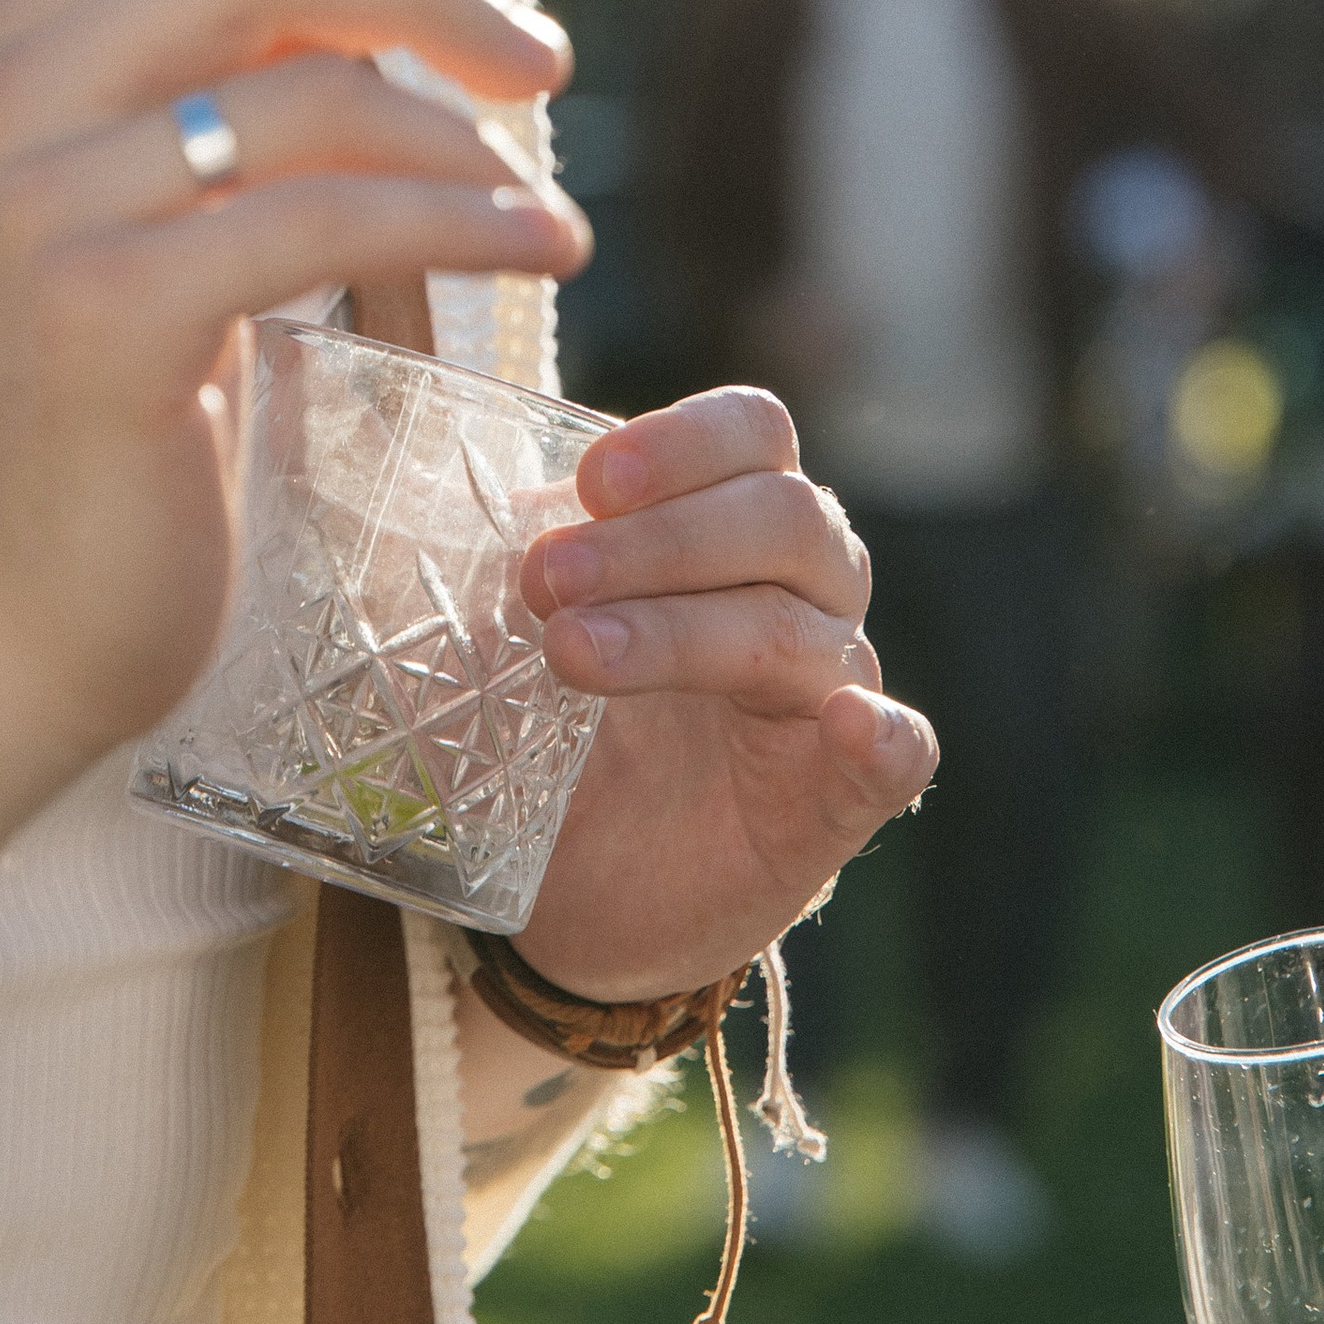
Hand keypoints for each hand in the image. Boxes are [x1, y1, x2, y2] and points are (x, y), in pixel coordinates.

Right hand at [0, 0, 586, 795]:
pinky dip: (460, 219)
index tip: (482, 4)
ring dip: (466, 138)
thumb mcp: (122, 226)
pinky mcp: (102, 309)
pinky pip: (329, 221)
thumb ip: (203, 108)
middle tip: (545, 58)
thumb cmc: (82, 435)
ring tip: (546, 205)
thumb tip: (382, 10)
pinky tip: (537, 247)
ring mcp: (33, 203)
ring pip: (310, 96)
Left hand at [511, 388, 935, 999]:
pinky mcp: (838, 802)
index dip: (681, 441)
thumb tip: (425, 506)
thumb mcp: (512, 631)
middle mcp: (805, 589)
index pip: (754, 433)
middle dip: (657, 539)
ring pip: (796, 630)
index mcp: (738, 520)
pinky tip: (851, 725)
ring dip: (682, 631)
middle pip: (783, 517)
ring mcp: (830, 692)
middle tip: (541, 582)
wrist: (584, 891)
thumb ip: (498, 561)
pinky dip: (882, 737)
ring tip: (572, 654)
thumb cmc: (559, 727)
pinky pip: (899, 756)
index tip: (589, 480)